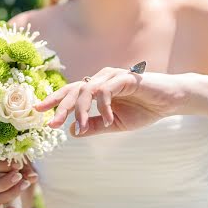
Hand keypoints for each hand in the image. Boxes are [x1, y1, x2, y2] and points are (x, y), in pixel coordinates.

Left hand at [34, 67, 190, 135]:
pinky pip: (106, 90)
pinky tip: (108, 119)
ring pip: (87, 89)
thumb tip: (72, 131)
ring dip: (82, 110)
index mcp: (95, 88)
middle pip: (73, 90)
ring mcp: (112, 76)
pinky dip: (103, 105)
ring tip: (83, 127)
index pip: (70, 93)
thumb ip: (94, 126)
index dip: (54, 101)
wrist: (170, 102)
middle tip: (52, 124)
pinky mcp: (125, 77)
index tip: (38, 112)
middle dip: (60, 106)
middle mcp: (100, 79)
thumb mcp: (114, 124)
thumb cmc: (143, 109)